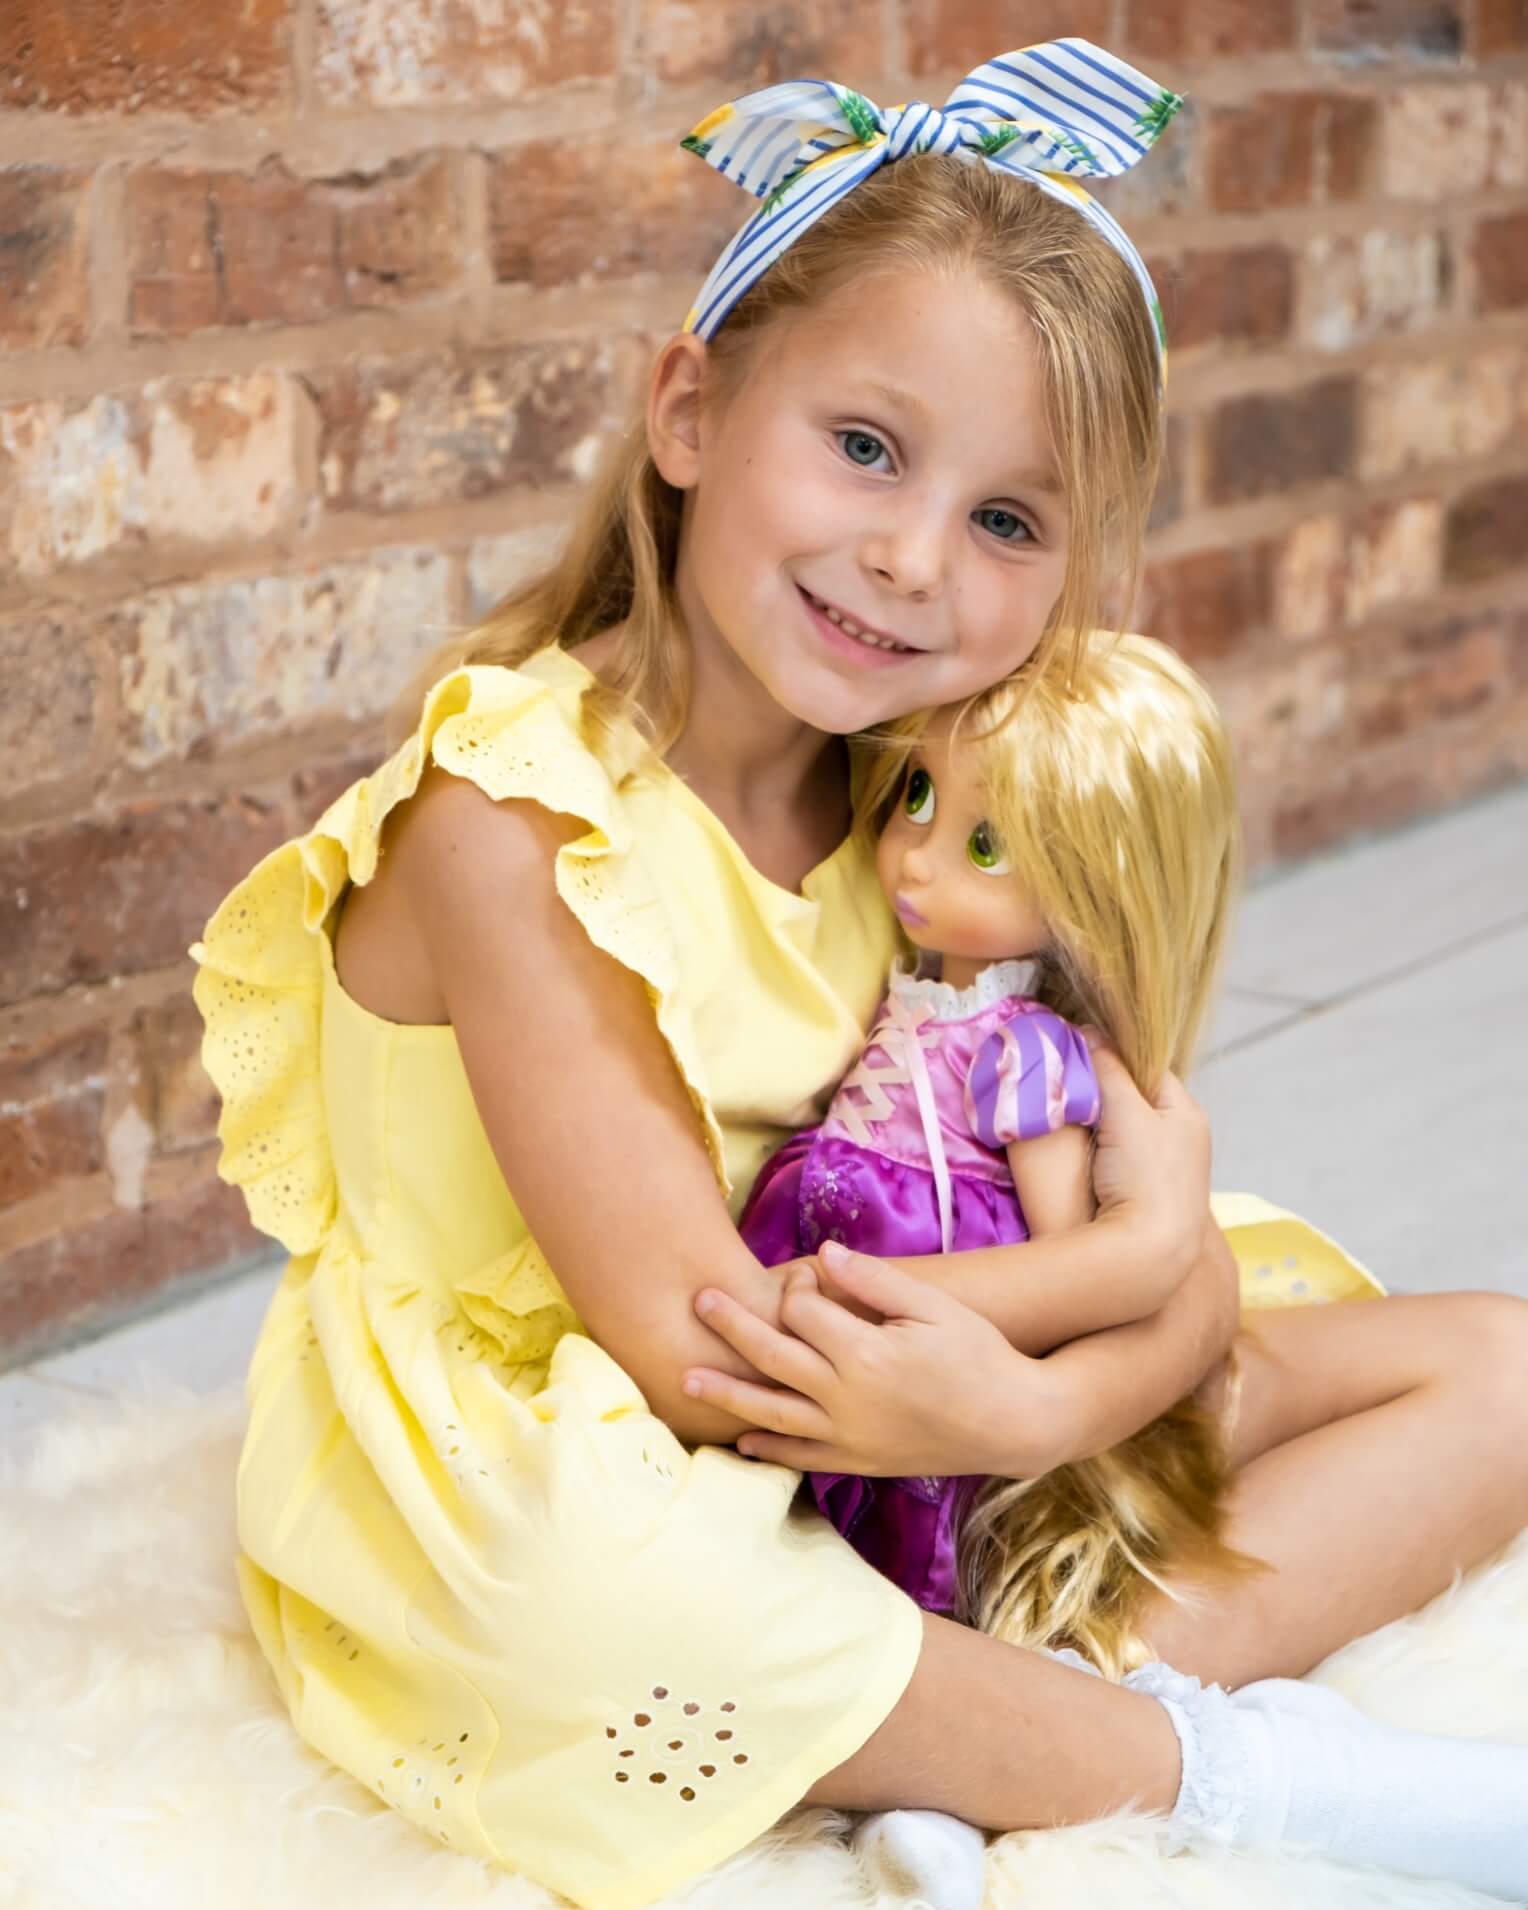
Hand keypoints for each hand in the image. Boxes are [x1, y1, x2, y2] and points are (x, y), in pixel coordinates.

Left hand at [682, 1243, 1071, 1477]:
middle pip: (772, 1357)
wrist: (1015, 1422)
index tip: (807, 1273)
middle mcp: (847, 1399)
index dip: (798, 1285)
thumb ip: (874, 1280)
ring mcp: (850, 1436)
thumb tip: (823, 1254)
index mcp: (866, 1353)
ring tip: (686, 1381)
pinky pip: (802, 1458)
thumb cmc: (979, 1355)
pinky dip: (769, 1449)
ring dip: (727, 1394)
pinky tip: (742, 1439)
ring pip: (772, 1414)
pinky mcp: (859, 1461)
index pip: (805, 1312)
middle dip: (732, 1327)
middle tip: (698, 1302)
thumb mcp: (933, 1306)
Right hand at [1086, 1035, 1210, 1276]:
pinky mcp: (1147, 1196)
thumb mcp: (1126, 1114)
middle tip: (1066, 1082)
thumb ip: (1108, 1070)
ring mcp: (1167, 1170)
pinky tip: (1080, 1154)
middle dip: (1102, 1088)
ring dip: (1098, 1121)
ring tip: (1068, 1116)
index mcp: (1186, 1112)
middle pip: (1135, 1097)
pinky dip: (1099, 1150)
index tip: (1076, 1052)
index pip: (1146, 1066)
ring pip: (1125, 1128)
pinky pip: (1119, 1157)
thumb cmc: (1146, 1178)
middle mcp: (1184, 1138)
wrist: (1150, 1255)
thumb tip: (1089, 1032)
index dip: (1111, 1056)